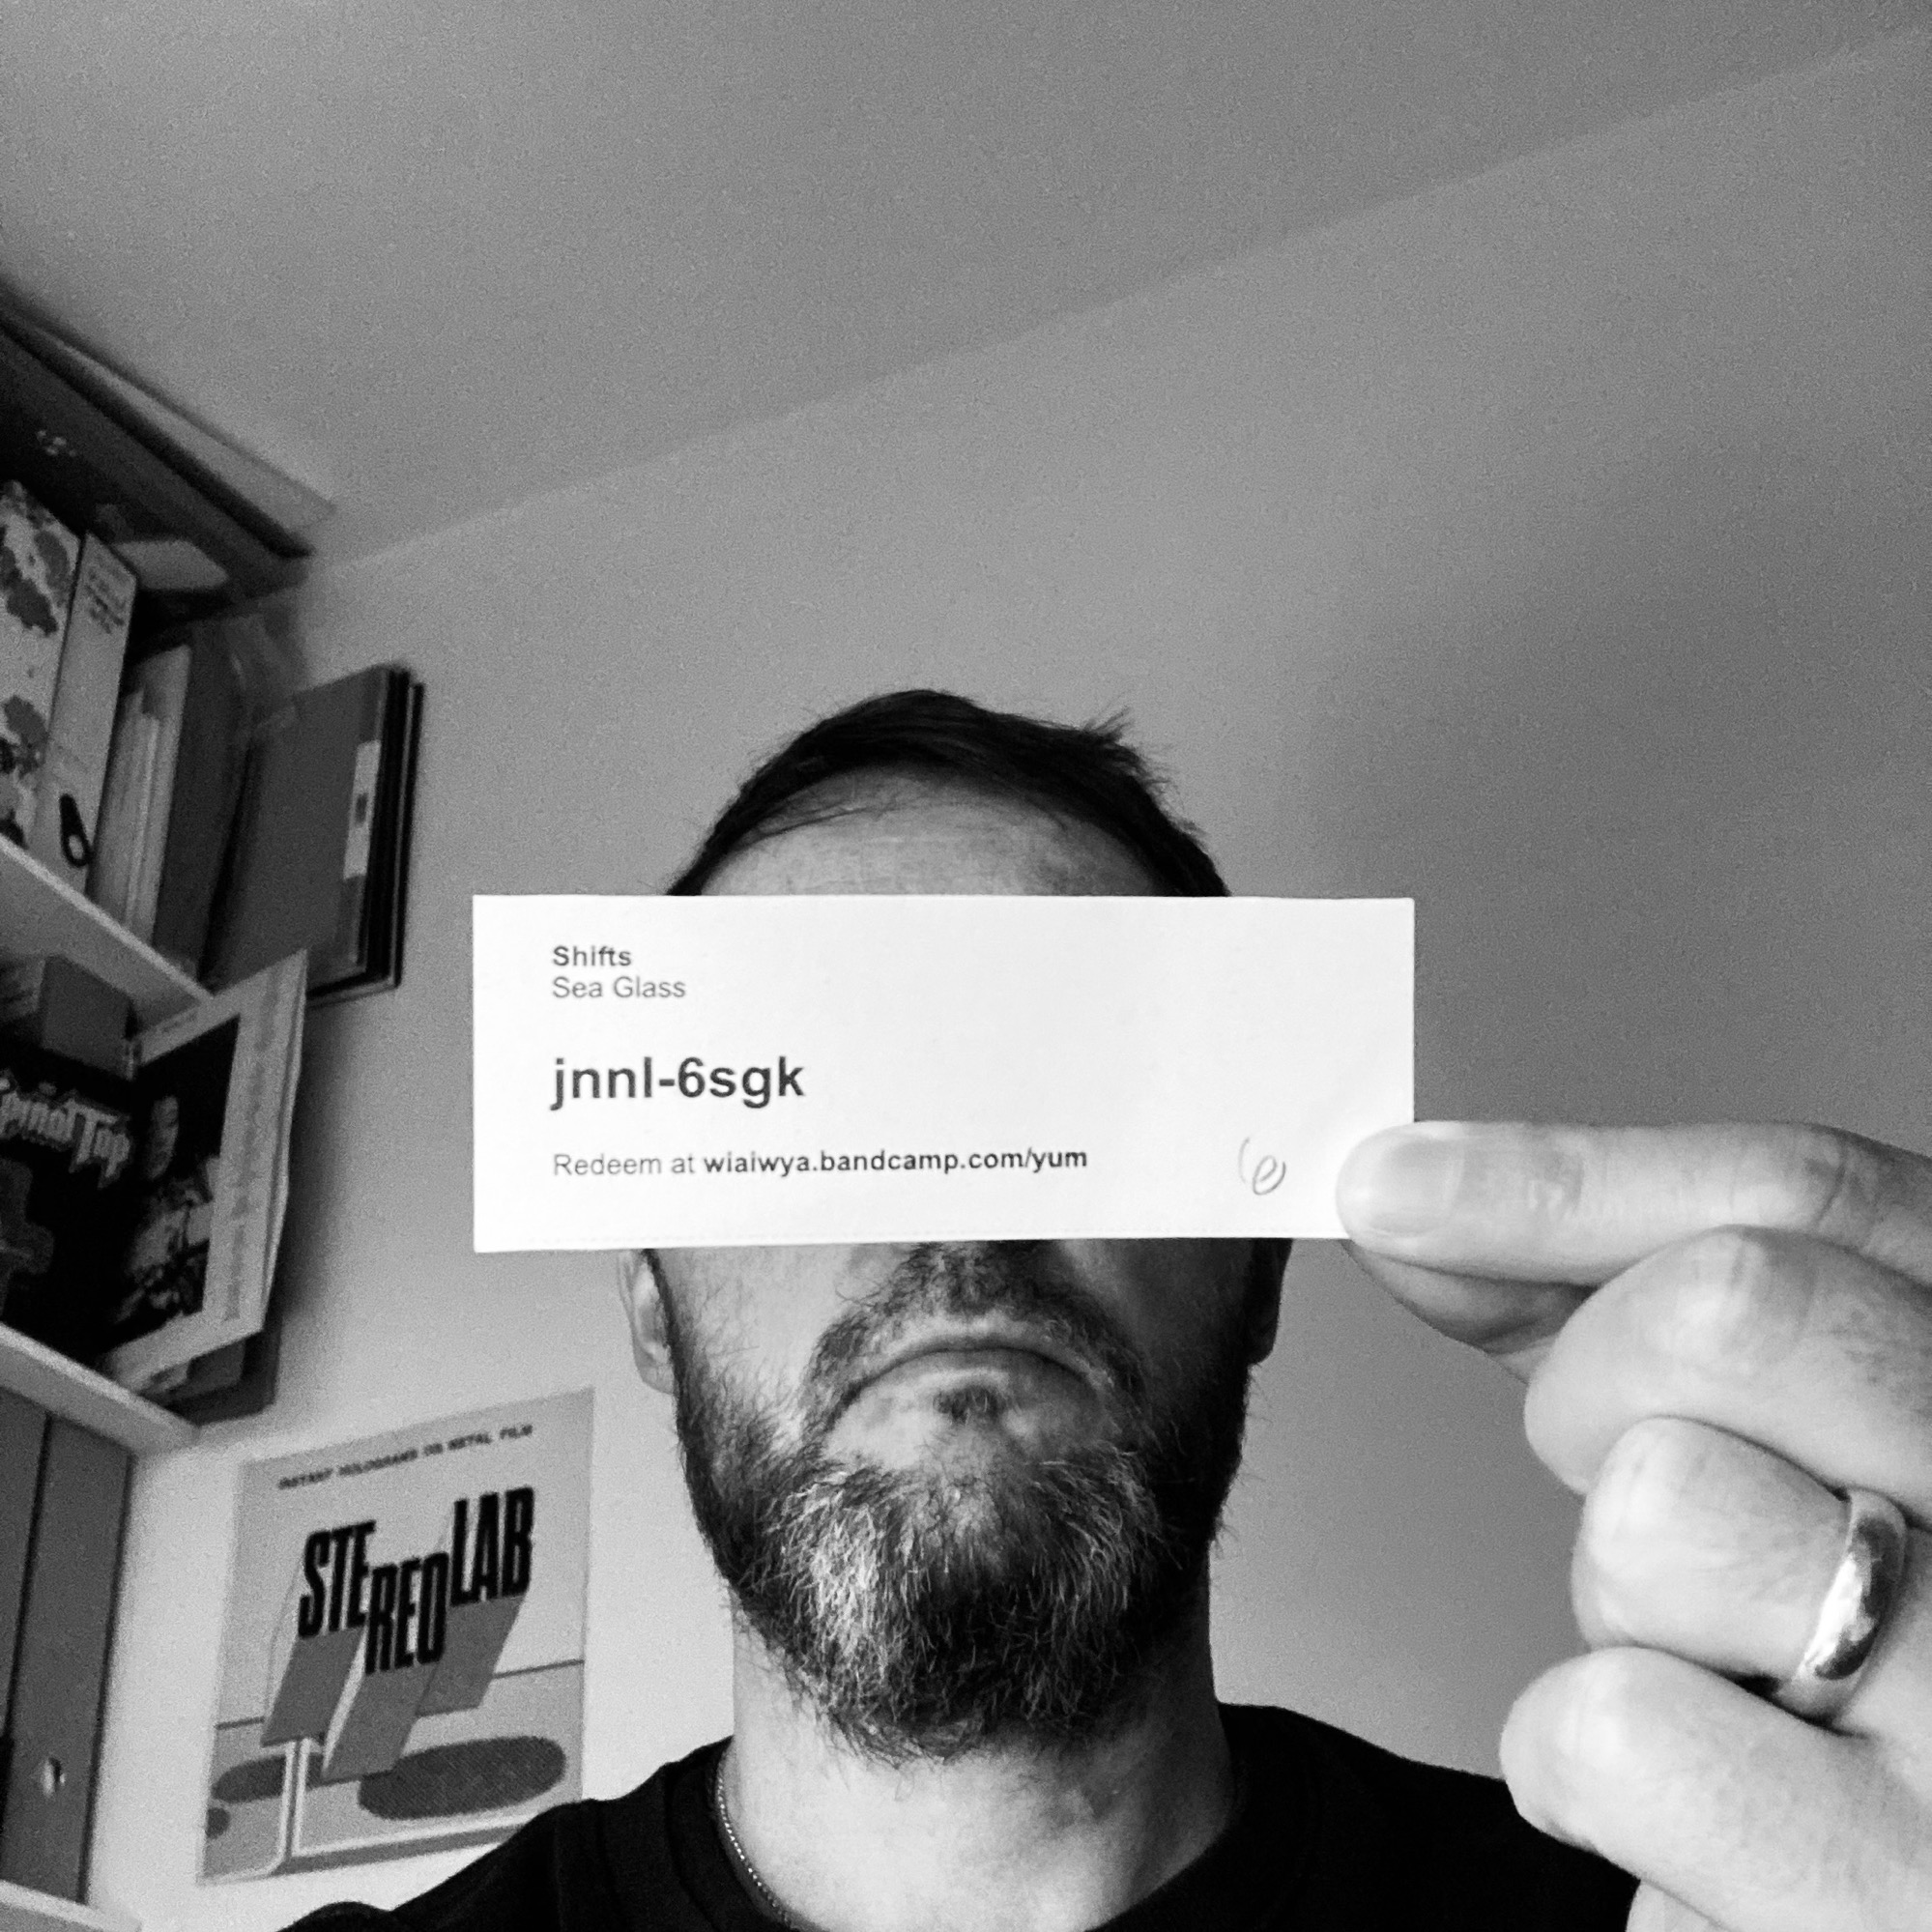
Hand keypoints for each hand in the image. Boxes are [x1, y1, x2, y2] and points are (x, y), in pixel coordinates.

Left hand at [1336, 1122, 1931, 1931]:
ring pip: (1656, 1507)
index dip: (1568, 1176)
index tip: (1396, 1186)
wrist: (1885, 1924)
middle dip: (1595, 1385)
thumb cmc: (1828, 1686)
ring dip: (1613, 1600)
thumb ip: (1604, 1320)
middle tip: (1620, 1486)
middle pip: (1734, 1308)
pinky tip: (1688, 1811)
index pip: (1819, 1198)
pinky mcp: (1885, 1903)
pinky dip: (1583, 1766)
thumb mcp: (1763, 1465)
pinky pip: (1613, 1727)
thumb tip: (1412, 1201)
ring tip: (1710, 1675)